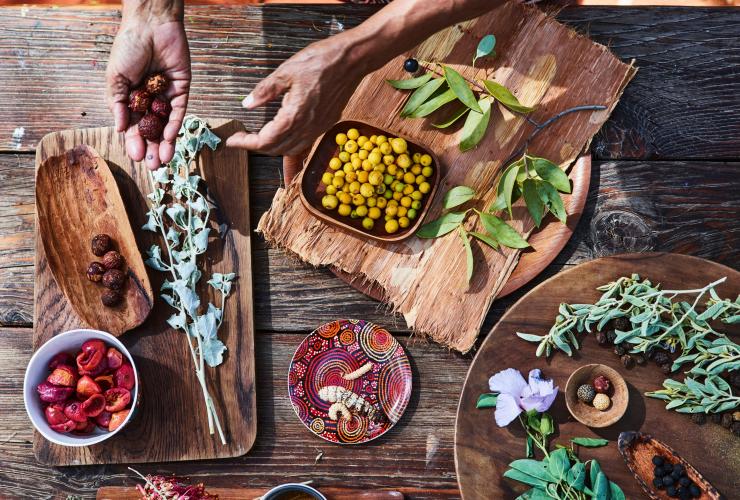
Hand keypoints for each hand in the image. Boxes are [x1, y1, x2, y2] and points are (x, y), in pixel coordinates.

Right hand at [106, 17, 190, 169]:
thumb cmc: (128, 47)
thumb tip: (118, 128)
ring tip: (164, 160)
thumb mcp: (115, 77)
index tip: (137, 157)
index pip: (133, 127)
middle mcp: (149, 101)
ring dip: (166, 143)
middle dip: (152, 149)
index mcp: (130, 98)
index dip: (135, 142)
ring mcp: (166, 97)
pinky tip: (171, 139)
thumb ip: (117, 103)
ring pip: (166, 126)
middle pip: (151, 131)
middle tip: (153, 166)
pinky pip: (179, 112)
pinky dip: (175, 126)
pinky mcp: (182, 90)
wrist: (150, 25)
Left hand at [225, 36, 365, 169]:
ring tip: (259, 139)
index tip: (232, 140)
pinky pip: (305, 143)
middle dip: (256, 146)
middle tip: (241, 138)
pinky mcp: (326, 123)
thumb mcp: (286, 71)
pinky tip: (284, 137)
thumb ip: (265, 90)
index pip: (265, 141)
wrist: (352, 60)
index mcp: (294, 116)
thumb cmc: (321, 61)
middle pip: (276, 149)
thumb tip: (247, 103)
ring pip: (291, 149)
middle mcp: (307, 127)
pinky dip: (290, 145)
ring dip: (273, 148)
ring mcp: (318, 128)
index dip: (246, 143)